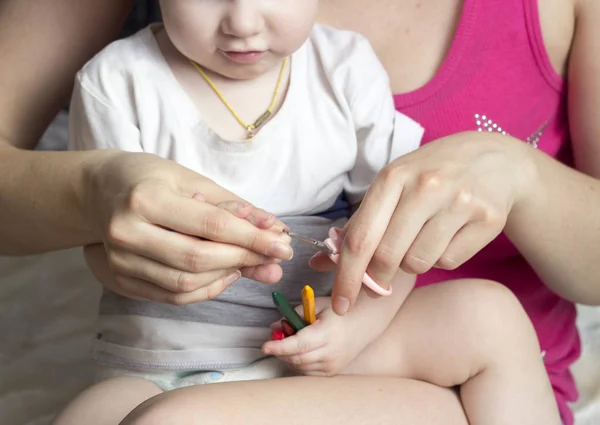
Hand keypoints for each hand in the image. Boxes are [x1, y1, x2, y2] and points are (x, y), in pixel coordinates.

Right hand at [82, 151, 292, 303]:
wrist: (95, 192)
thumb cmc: (148, 178)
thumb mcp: (192, 181)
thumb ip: (234, 209)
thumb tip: (276, 233)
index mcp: (146, 198)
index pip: (211, 226)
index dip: (252, 239)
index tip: (283, 246)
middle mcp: (127, 233)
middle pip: (198, 260)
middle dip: (244, 260)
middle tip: (273, 258)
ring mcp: (119, 261)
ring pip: (186, 284)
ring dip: (227, 277)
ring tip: (249, 263)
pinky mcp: (119, 280)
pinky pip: (172, 296)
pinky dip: (206, 289)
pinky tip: (224, 274)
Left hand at [262, 297, 373, 375]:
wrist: (363, 324)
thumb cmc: (338, 312)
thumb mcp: (317, 305)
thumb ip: (294, 314)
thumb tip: (274, 327)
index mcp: (327, 333)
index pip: (299, 345)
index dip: (279, 347)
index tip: (264, 346)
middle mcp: (331, 353)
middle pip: (296, 358)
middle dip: (280, 351)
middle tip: (274, 339)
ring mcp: (332, 365)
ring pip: (299, 367)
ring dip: (287, 357)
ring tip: (288, 343)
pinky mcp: (331, 373)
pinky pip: (307, 372)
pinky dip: (297, 363)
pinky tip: (298, 352)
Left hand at [311, 132, 534, 313]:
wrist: (493, 159)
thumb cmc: (430, 175)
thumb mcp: (392, 187)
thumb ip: (358, 226)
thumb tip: (320, 265)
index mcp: (393, 176)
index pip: (360, 238)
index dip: (346, 277)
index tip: (340, 304)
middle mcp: (426, 186)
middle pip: (387, 257)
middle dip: (377, 279)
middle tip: (379, 282)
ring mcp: (459, 201)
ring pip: (419, 263)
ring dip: (411, 265)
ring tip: (419, 241)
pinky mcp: (487, 219)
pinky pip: (449, 262)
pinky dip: (441, 258)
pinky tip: (446, 236)